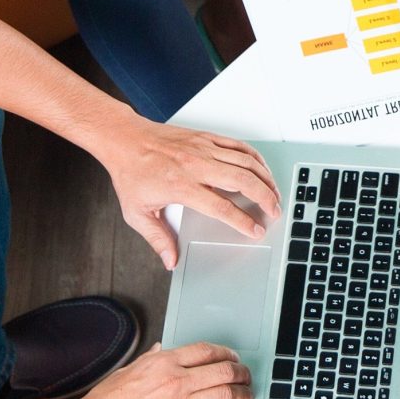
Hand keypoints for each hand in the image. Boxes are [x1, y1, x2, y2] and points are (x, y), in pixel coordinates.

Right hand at [67, 342, 252, 398]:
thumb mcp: (128, 370)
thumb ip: (150, 358)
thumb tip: (161, 348)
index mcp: (164, 362)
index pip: (206, 351)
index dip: (226, 353)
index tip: (233, 357)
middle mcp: (176, 380)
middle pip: (222, 370)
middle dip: (240, 372)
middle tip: (246, 377)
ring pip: (224, 394)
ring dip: (241, 394)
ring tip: (246, 397)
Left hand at [87, 116, 282, 268]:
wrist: (125, 140)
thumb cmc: (131, 172)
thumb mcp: (137, 212)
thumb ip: (157, 239)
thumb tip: (170, 260)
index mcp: (181, 185)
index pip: (221, 207)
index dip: (243, 221)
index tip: (256, 230)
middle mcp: (197, 165)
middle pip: (243, 181)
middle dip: (265, 198)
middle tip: (275, 211)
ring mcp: (204, 148)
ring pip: (246, 161)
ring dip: (265, 178)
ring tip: (274, 193)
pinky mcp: (206, 137)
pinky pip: (239, 145)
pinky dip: (255, 157)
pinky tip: (261, 169)